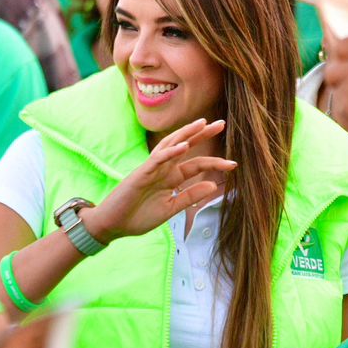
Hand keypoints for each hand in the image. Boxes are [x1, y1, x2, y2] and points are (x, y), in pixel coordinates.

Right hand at [80, 120, 234, 242]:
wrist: (113, 224)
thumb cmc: (138, 216)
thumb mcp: (170, 208)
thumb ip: (190, 196)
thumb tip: (213, 185)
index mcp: (171, 178)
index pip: (196, 165)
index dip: (215, 163)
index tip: (234, 164)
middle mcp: (163, 169)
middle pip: (186, 146)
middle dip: (202, 135)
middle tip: (222, 123)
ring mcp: (151, 169)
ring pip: (171, 145)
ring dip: (186, 134)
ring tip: (202, 124)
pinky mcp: (141, 173)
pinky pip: (157, 159)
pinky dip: (170, 151)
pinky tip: (184, 145)